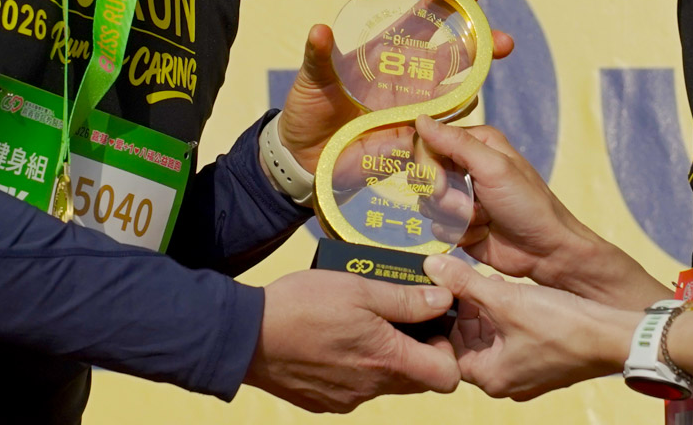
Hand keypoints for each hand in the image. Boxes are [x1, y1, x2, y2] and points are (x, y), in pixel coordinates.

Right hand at [244, 269, 460, 411]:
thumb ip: (405, 299)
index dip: (445, 350)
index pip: (447, 376)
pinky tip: (332, 342)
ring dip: (381, 358)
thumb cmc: (302, 305)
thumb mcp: (358, 288)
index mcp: (386, 361)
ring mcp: (346, 400)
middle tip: (394, 318)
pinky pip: (354, 389)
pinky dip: (353, 368)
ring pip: (384, 383)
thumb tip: (443, 299)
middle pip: (417, 380)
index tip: (427, 324)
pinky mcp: (324, 402)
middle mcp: (371, 389)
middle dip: (416, 351)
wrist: (245, 336)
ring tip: (357, 325)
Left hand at [277, 0, 514, 172]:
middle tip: (504, 40)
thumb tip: (319, 30)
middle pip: (451, 56)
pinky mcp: (411, 138)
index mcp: (385, 54)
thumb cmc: (308, 108)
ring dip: (474, 81)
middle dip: (480, 44)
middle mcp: (406, 78)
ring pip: (454, 91)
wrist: (304, 155)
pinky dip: (454, 121)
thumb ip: (318, 56)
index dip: (445, 4)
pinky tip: (469, 112)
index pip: (421, 22)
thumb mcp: (310, 79)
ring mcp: (412, 108)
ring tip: (492, 69)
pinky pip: (440, 130)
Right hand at [413, 117, 663, 306]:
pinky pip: (437, 227)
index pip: (428, 143)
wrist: (546, 251)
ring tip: (482, 220)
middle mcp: (465, 167)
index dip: (426, 166)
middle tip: (467, 207)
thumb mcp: (494, 168)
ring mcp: (461, 197)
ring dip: (454, 217)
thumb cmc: (528, 204)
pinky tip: (481, 233)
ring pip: (427, 204)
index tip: (437, 185)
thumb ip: (456, 143)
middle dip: (443, 196)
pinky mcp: (459, 224)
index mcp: (476, 144)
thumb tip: (420, 118)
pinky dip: (458, 233)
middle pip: (423, 175)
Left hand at [424, 254, 637, 400]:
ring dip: (488, 311)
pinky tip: (513, 293)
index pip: (449, 350)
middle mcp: (506, 382)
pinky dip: (508, 317)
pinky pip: (513, 340)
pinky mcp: (543, 362)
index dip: (445, 317)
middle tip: (466, 283)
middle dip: (468, 311)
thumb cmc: (561, 324)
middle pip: (470, 344)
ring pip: (492, 339)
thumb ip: (464, 282)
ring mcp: (526, 374)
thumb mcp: (505, 299)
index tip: (445, 292)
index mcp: (491, 377)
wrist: (613, 334)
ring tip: (492, 284)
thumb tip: (432, 267)